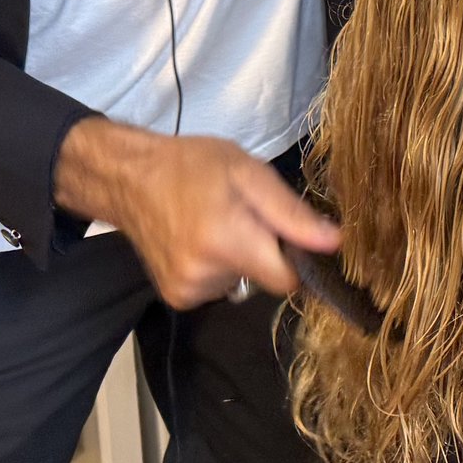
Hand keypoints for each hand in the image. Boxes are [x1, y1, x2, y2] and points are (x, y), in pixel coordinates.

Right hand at [53, 117, 340, 307]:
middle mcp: (205, 275)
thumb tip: (335, 243)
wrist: (128, 178)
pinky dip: (217, 269)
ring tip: (218, 224)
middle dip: (265, 251)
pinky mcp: (175, 297)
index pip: (288, 281)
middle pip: (266, 279)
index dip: (297, 259)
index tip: (292, 236)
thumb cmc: (193, 165)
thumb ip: (291, 213)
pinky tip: (200, 242)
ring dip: (240, 260)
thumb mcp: (249, 173)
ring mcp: (186, 291)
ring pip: (242, 283)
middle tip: (245, 216)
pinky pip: (218, 289)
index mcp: (227, 241)